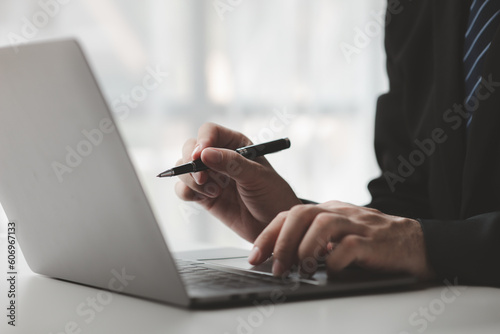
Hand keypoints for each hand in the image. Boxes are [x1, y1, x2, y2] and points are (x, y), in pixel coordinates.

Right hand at [175, 123, 301, 241]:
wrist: (273, 225)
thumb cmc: (272, 195)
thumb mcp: (257, 176)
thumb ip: (232, 163)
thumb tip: (205, 154)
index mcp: (236, 144)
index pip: (210, 132)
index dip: (202, 141)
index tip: (200, 156)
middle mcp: (219, 157)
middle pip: (190, 148)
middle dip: (191, 162)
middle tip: (202, 178)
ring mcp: (210, 176)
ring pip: (183, 169)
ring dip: (191, 180)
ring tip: (214, 193)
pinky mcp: (203, 195)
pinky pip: (183, 189)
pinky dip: (188, 193)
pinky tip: (207, 199)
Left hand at [248, 200, 435, 279]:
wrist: (417, 243)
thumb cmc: (373, 243)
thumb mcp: (339, 237)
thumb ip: (314, 242)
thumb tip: (280, 259)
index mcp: (328, 211)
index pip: (290, 215)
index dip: (269, 234)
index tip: (255, 257)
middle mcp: (340, 212)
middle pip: (302, 214)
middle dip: (282, 242)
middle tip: (275, 268)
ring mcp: (357, 224)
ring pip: (323, 224)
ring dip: (305, 249)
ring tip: (300, 270)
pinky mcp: (374, 240)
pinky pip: (350, 245)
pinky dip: (335, 259)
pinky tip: (330, 270)